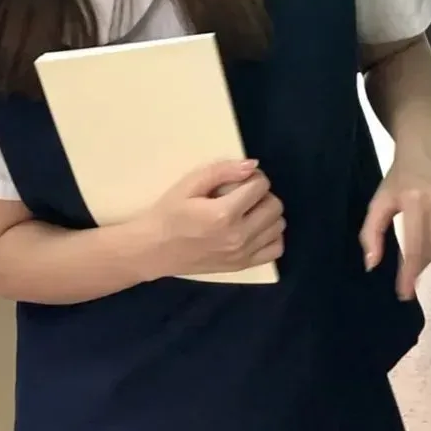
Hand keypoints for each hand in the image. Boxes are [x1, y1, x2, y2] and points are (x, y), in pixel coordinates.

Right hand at [147, 160, 284, 278]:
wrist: (153, 249)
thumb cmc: (169, 213)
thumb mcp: (190, 184)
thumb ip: (222, 171)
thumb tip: (253, 165)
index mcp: (224, 213)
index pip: (260, 186)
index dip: (253, 176)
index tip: (240, 179)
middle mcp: (238, 236)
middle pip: (274, 206)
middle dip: (263, 193)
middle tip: (244, 193)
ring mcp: (242, 254)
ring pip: (278, 226)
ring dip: (267, 213)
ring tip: (248, 211)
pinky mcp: (242, 266)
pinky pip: (275, 250)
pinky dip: (271, 236)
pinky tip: (255, 229)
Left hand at [359, 138, 430, 299]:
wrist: (425, 146)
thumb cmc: (399, 176)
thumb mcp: (380, 200)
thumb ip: (371, 232)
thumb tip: (372, 264)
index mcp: (415, 201)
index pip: (415, 248)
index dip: (410, 274)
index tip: (405, 292)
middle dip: (420, 267)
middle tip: (410, 272)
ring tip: (423, 254)